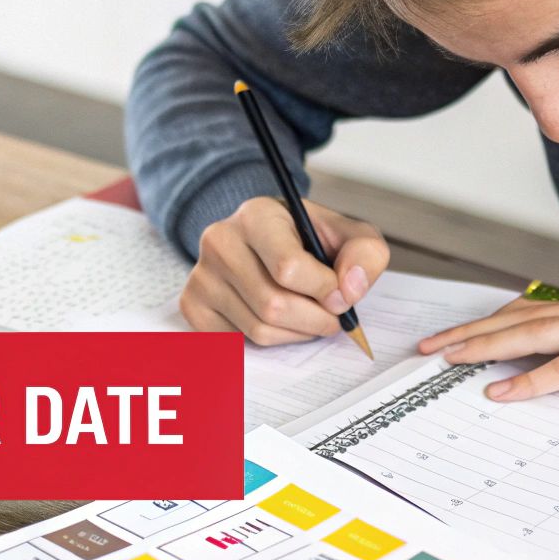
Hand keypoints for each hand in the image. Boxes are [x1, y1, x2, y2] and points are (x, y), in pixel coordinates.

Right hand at [181, 197, 389, 345]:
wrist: (265, 242)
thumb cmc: (307, 240)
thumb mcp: (347, 234)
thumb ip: (365, 254)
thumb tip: (348, 290)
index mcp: (257, 215)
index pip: (289, 268)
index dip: (325, 291)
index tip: (340, 295)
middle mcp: (220, 241)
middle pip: (274, 306)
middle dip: (315, 320)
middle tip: (331, 316)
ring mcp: (201, 275)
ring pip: (258, 330)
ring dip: (296, 334)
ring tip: (308, 317)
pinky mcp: (193, 305)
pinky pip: (238, 344)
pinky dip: (269, 342)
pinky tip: (278, 321)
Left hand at [417, 282, 558, 403]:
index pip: (539, 308)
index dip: (495, 321)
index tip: (459, 333)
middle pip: (524, 316)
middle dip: (473, 330)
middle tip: (430, 344)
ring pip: (537, 334)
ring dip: (488, 347)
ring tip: (449, 359)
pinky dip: (533, 380)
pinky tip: (504, 391)